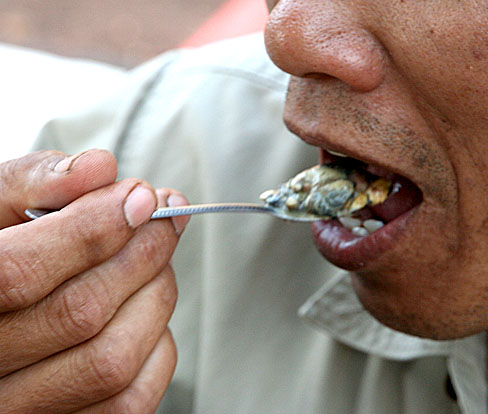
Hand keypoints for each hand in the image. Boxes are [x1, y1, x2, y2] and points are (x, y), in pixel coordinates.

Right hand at [0, 150, 188, 412]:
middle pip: (79, 313)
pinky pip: (130, 399)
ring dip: (155, 296)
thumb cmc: (2, 253)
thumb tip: (99, 168)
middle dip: (142, 254)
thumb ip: (34, 183)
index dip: (91, 229)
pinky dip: (158, 347)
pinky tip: (146, 312)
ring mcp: (20, 410)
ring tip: (156, 261)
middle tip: (163, 221)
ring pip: (111, 359)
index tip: (142, 196)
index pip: (18, 272)